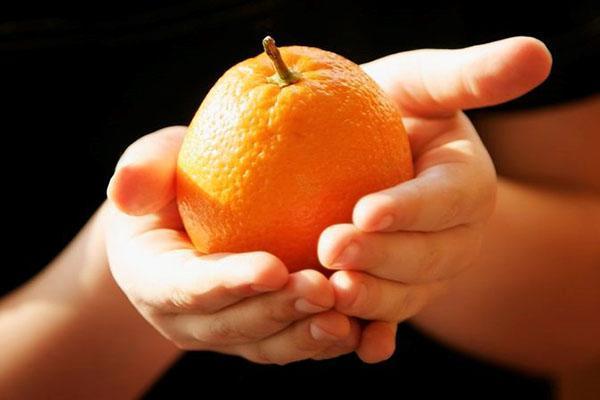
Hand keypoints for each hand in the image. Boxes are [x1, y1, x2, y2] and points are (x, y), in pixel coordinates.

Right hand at [105, 127, 359, 364]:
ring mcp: (228, 332)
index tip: (273, 267)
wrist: (190, 220)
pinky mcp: (263, 334)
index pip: (187, 286)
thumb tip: (125, 190)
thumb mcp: (153, 165)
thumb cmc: (173, 183)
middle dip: (278, 313)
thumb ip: (142, 171)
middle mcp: (189, 319)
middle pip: (233, 326)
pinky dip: (329, 341)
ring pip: (268, 347)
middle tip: (323, 289)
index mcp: (154, 279)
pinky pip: (295, 344)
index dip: (227, 283)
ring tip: (348, 317)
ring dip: (307, 335)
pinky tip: (366, 329)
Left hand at [318, 37, 551, 361]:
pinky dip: (379, 335)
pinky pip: (392, 319)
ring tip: (331, 293)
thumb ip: (472, 76)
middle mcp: (455, 235)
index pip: (446, 198)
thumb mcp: (423, 83)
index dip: (412, 207)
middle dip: (383, 257)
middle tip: (331, 249)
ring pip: (409, 293)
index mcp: (466, 185)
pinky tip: (359, 348)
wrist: (365, 149)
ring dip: (374, 300)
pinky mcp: (400, 291)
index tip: (366, 210)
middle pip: (428, 255)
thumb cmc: (393, 108)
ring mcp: (428, 269)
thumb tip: (538, 53)